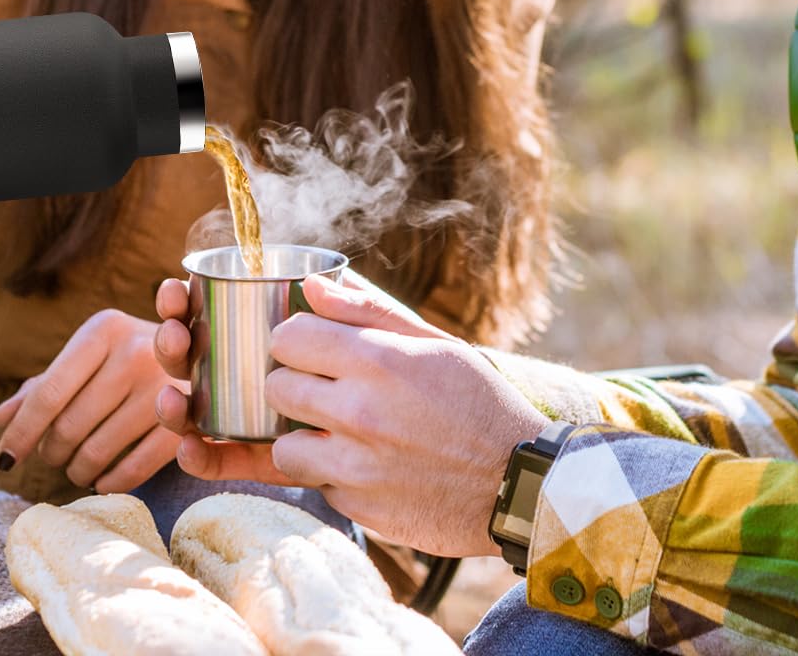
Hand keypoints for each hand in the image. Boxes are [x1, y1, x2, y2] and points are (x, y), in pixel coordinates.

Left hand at [0, 309, 184, 492]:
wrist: (204, 352)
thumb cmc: (128, 358)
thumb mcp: (89, 357)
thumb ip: (44, 385)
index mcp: (104, 329)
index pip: (49, 392)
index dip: (22, 431)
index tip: (6, 458)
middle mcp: (135, 352)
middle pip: (69, 426)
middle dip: (51, 451)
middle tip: (53, 455)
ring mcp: (163, 387)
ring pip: (96, 452)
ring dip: (76, 470)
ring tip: (77, 466)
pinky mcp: (187, 423)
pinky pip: (132, 471)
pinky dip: (107, 483)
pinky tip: (101, 480)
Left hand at [158, 272, 544, 556]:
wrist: (521, 482)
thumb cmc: (479, 402)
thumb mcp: (434, 343)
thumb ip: (367, 311)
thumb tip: (312, 287)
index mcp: (378, 360)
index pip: (289, 337)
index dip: (295, 339)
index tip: (310, 348)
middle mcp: (360, 413)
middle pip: (277, 388)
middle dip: (294, 385)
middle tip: (323, 389)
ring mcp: (358, 467)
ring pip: (283, 447)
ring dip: (303, 439)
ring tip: (336, 434)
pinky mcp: (362, 510)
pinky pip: (317, 486)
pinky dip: (333, 477)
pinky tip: (366, 466)